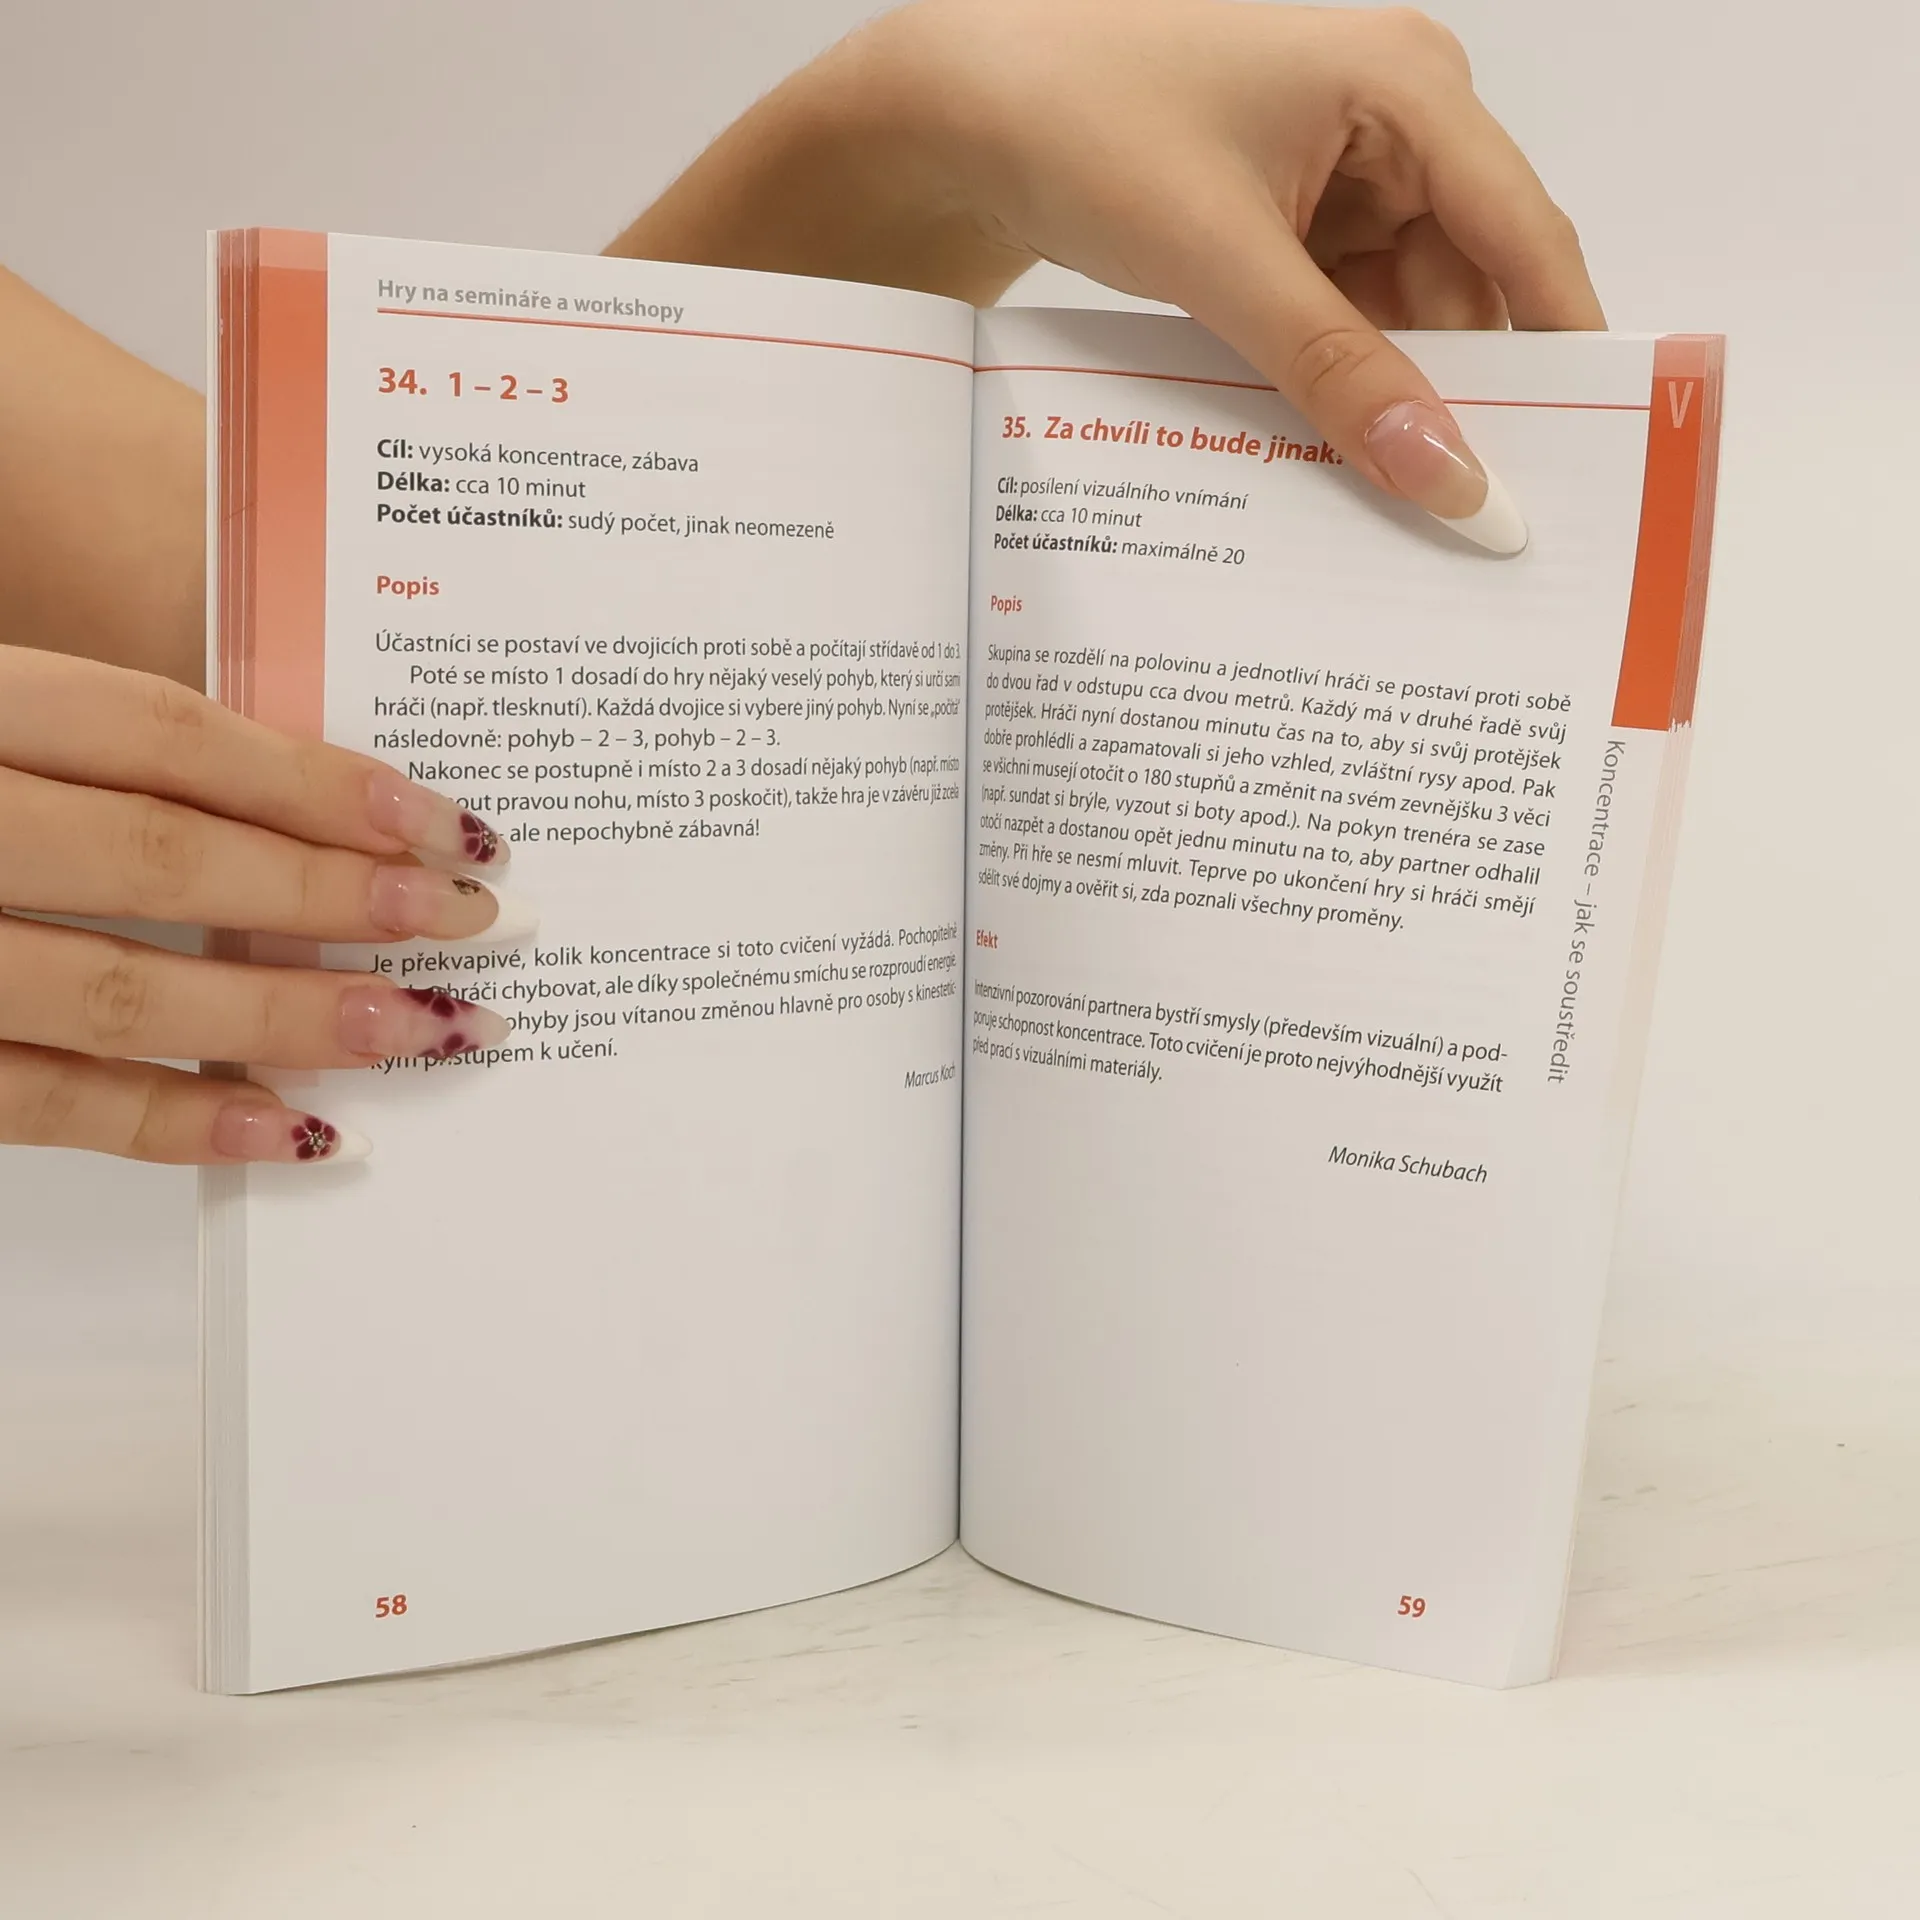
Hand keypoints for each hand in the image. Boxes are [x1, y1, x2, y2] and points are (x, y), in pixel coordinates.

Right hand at [0, 647, 532, 1162]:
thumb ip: (112, 742)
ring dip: (296, 1019)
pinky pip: (53, 1105)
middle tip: (476, 920)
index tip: (444, 823)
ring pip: (128, 995)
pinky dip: (185, 1125)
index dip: (316, 782)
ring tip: (431, 1027)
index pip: (165, 734)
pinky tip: (303, 1130)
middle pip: (168, 860)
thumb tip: (309, 791)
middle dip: (340, 898)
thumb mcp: (4, 706)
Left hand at [615, 0, 1603, 551]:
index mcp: (1410, 88)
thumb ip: (1341, 375)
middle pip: (1470, 285)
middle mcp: (1399, 120)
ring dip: (1395, 398)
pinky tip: (1335, 452)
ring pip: (1406, 313)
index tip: (1588, 465)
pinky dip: (1340, 379)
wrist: (965, 118)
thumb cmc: (1089, 132)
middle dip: (1467, 395)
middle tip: (1476, 520)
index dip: (1562, 353)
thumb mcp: (1227, 265)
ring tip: (1401, 508)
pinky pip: (1348, 315)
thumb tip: (1448, 478)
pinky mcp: (1295, 219)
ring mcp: (1346, 172)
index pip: (1525, 237)